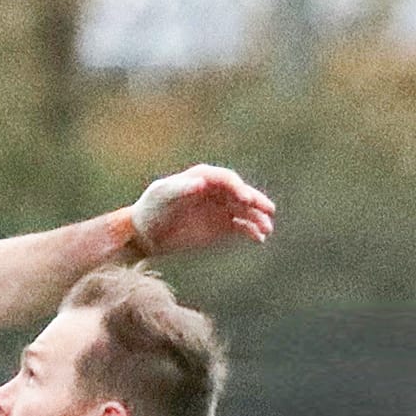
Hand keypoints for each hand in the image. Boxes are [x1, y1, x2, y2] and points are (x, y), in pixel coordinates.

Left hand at [130, 164, 275, 255]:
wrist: (147, 232)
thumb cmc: (152, 208)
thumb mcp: (163, 195)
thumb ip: (182, 188)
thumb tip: (202, 182)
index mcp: (205, 177)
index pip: (227, 180)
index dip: (238, 188)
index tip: (246, 200)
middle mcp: (217, 190)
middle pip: (241, 193)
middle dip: (256, 202)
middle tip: (268, 210)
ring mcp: (221, 208)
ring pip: (245, 211)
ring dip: (258, 218)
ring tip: (267, 229)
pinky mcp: (222, 226)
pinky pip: (241, 227)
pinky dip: (251, 231)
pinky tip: (260, 238)